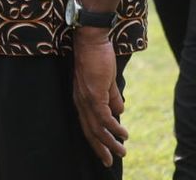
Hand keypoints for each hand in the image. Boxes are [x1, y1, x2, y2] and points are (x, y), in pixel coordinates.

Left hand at [72, 28, 127, 166]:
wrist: (91, 41)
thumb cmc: (97, 58)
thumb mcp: (105, 81)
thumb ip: (111, 97)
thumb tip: (120, 112)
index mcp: (81, 98)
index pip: (87, 124)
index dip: (95, 140)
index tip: (105, 153)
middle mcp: (80, 100)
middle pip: (89, 130)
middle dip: (100, 147)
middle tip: (109, 161)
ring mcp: (86, 97)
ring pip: (97, 127)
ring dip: (110, 141)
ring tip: (122, 151)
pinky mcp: (94, 93)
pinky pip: (104, 116)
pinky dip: (113, 127)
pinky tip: (122, 134)